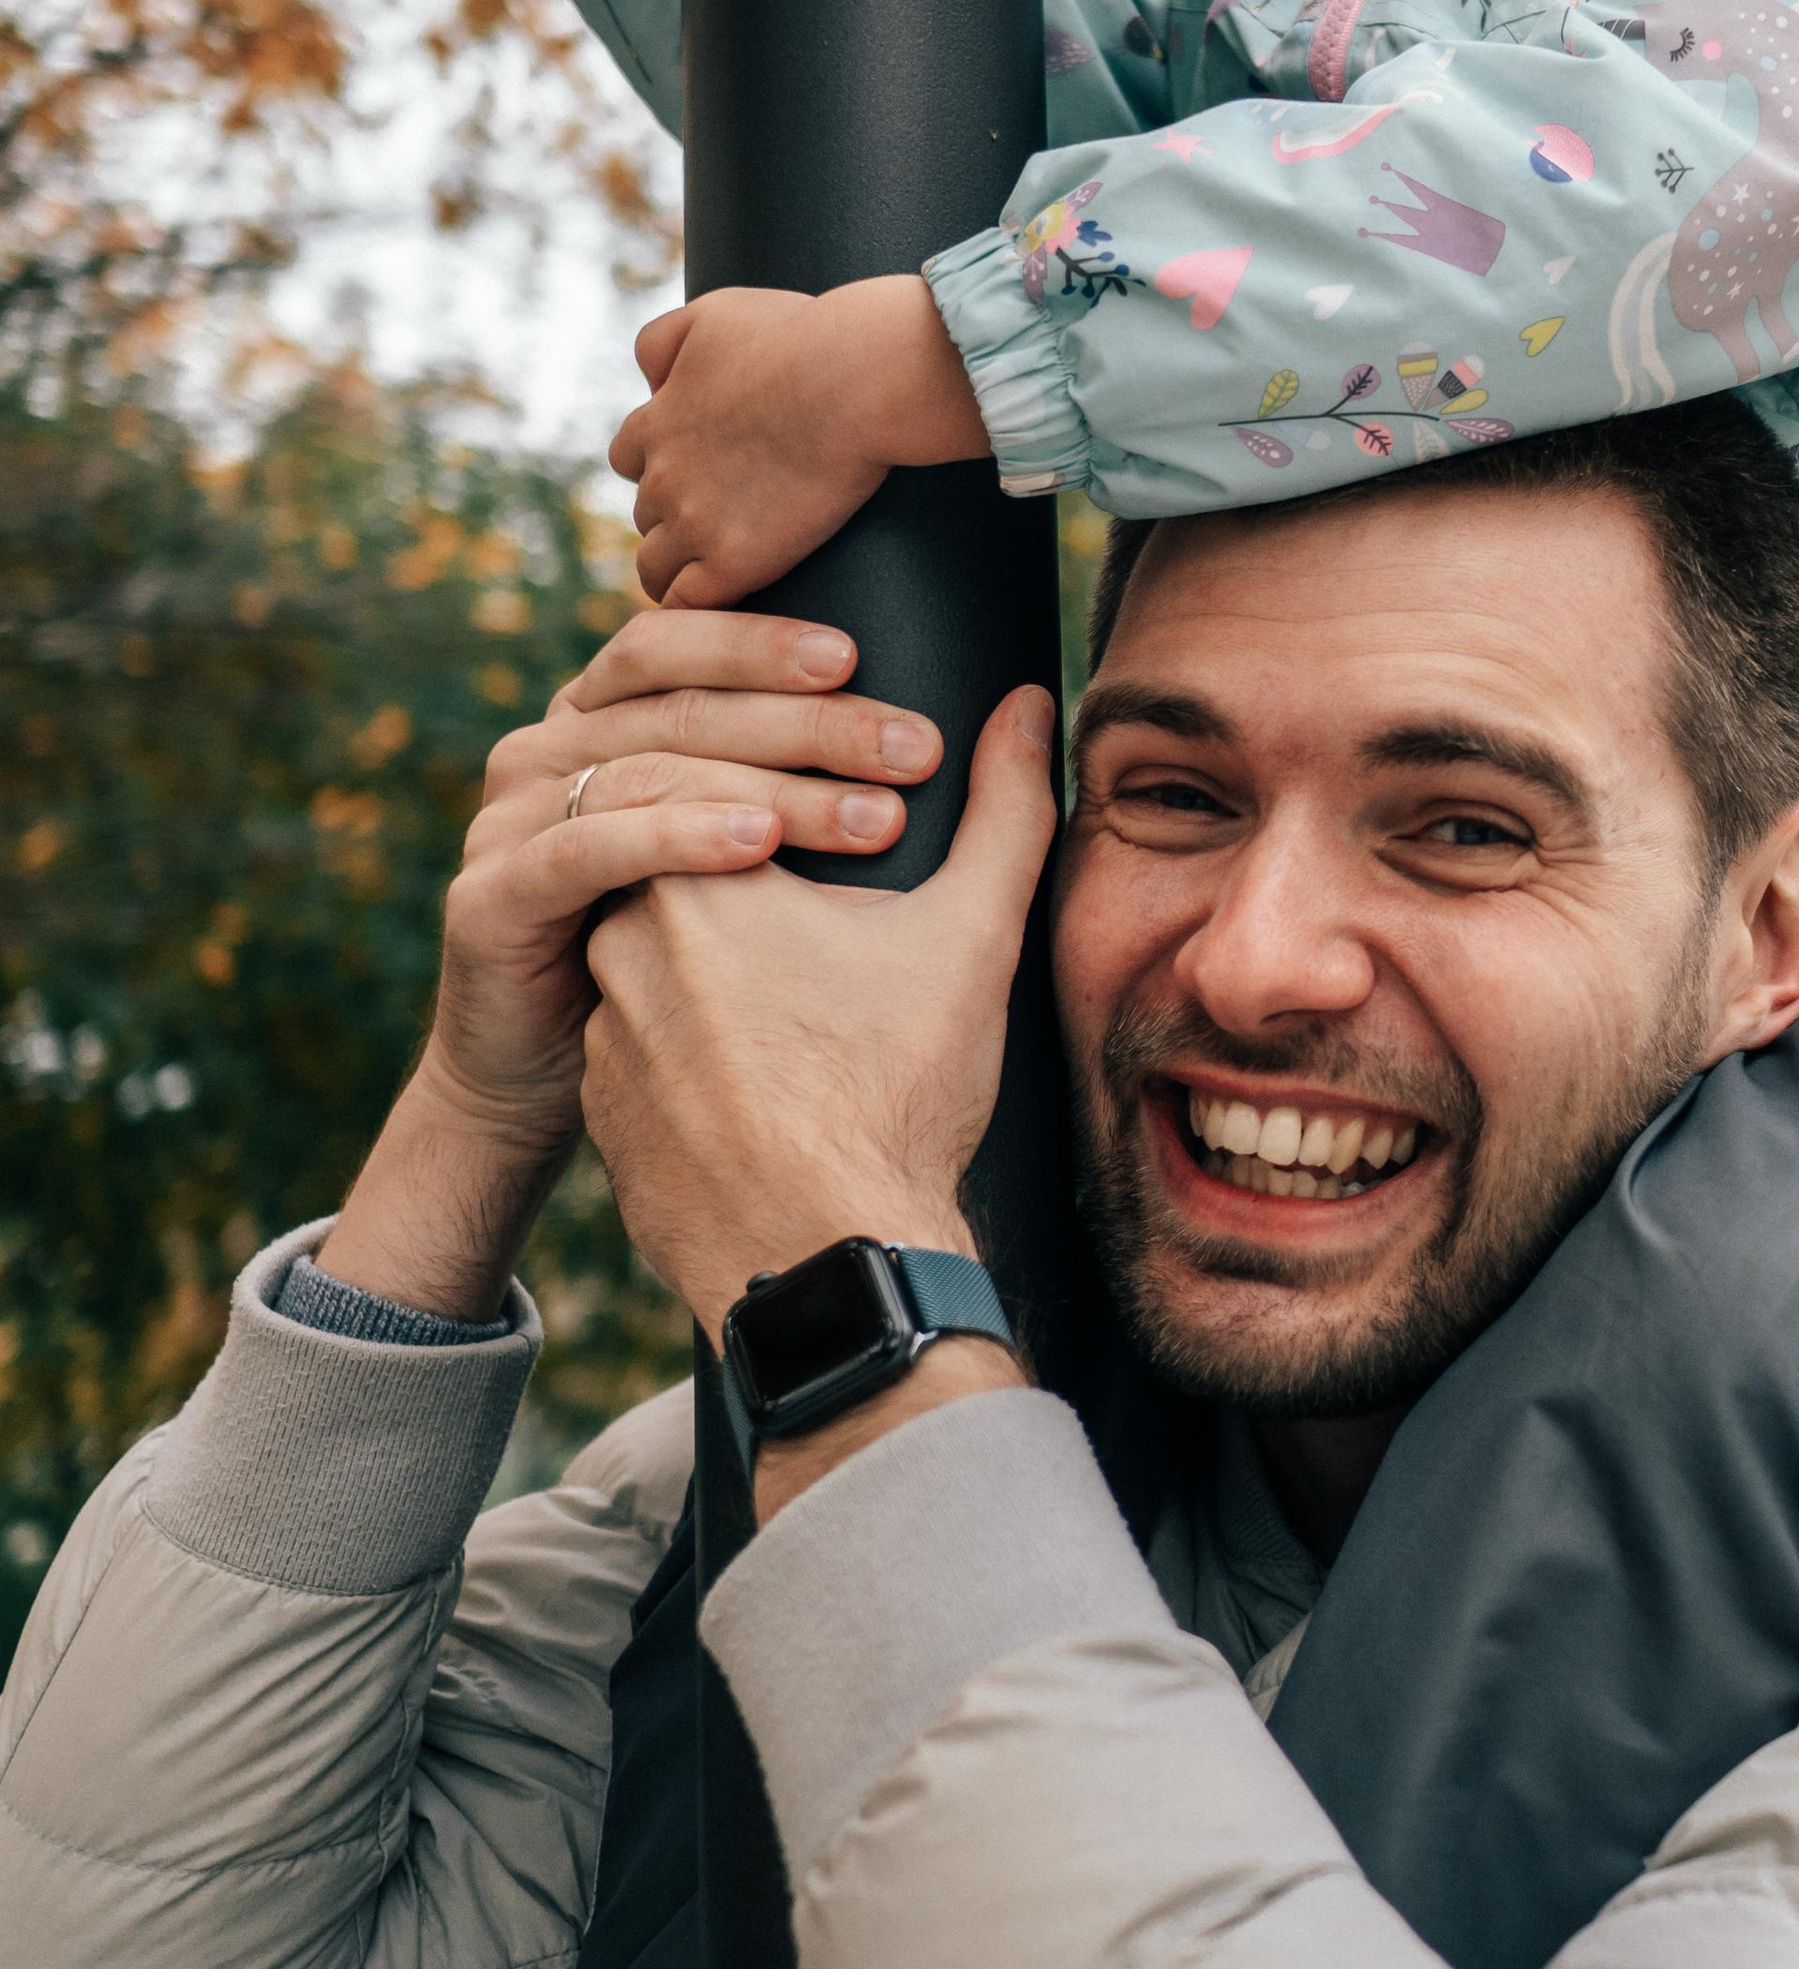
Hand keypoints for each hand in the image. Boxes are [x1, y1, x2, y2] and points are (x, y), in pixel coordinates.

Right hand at [318, 610, 947, 1318]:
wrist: (608, 1119)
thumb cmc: (725, 988)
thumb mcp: (815, 870)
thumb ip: (901, 777)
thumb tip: (1024, 702)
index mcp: (614, 723)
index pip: (680, 642)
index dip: (764, 642)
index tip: (866, 660)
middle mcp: (553, 752)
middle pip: (675, 702)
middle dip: (803, 721)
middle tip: (912, 748)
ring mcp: (512, 822)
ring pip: (639, 765)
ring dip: (762, 781)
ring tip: (872, 817)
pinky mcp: (490, 899)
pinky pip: (584, 849)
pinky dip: (675, 838)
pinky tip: (759, 848)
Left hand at [581, 684, 1057, 1339]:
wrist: (828, 1261)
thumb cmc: (895, 1096)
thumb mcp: (969, 939)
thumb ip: (1003, 810)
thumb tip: (1027, 707)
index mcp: (690, 877)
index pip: (720, 793)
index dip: (789, 807)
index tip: (847, 837)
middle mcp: (616, 946)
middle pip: (687, 873)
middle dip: (751, 889)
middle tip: (827, 925)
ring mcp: (601, 1037)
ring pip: (655, 966)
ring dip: (715, 973)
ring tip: (804, 1008)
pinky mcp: (602, 1115)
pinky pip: (642, 1052)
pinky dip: (693, 1053)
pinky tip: (764, 1078)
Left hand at [611, 273, 986, 606]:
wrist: (854, 377)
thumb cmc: (800, 336)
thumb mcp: (715, 313)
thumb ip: (665, 340)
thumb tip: (649, 379)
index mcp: (657, 420)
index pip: (629, 456)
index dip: (662, 464)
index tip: (699, 470)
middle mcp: (663, 475)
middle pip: (645, 513)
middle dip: (675, 516)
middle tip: (726, 521)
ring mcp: (695, 523)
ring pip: (656, 565)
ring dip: (680, 568)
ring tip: (720, 574)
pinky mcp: (734, 562)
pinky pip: (690, 605)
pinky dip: (699, 608)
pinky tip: (728, 606)